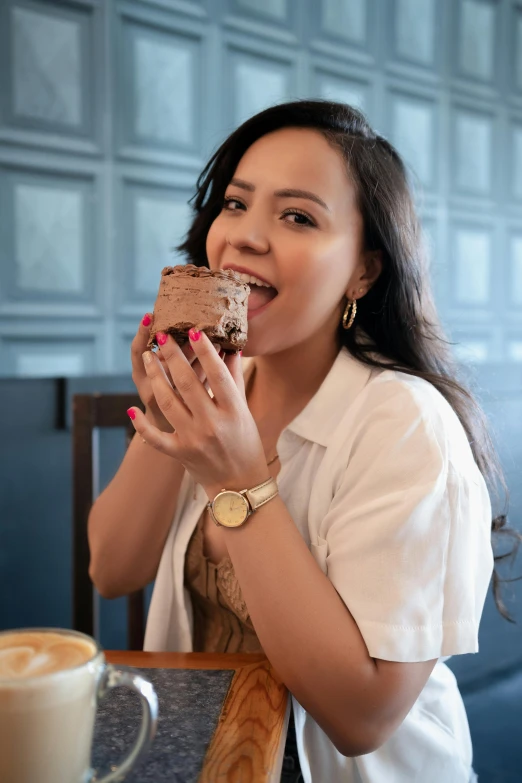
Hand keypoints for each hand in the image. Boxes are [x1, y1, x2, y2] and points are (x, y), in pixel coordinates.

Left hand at [127, 328, 268, 498]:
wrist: (239, 484)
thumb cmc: (245, 442)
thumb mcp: (244, 410)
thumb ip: (234, 379)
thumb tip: (230, 348)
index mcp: (234, 410)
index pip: (218, 374)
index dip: (205, 351)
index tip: (193, 332)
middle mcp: (213, 423)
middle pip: (187, 383)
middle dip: (172, 356)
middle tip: (162, 335)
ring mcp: (194, 439)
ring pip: (168, 401)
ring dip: (156, 377)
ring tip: (149, 357)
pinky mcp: (180, 452)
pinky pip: (155, 437)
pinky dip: (140, 425)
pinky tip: (131, 409)